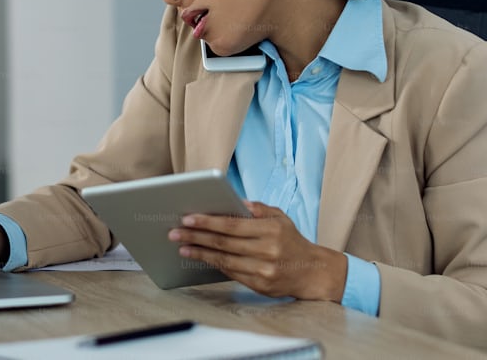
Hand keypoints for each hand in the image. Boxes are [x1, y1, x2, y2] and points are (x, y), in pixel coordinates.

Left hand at [167, 201, 346, 301]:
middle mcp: (267, 251)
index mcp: (271, 230)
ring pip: (224, 260)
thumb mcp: (281, 218)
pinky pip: (231, 273)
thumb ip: (258, 209)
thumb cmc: (292, 240)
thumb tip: (236, 202)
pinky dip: (213, 264)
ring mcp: (263, 270)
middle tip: (175, 233)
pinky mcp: (260, 285)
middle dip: (196, 237)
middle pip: (223, 243)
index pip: (232, 225)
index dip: (207, 222)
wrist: (312, 271)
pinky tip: (200, 258)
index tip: (187, 218)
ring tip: (182, 247)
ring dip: (199, 253)